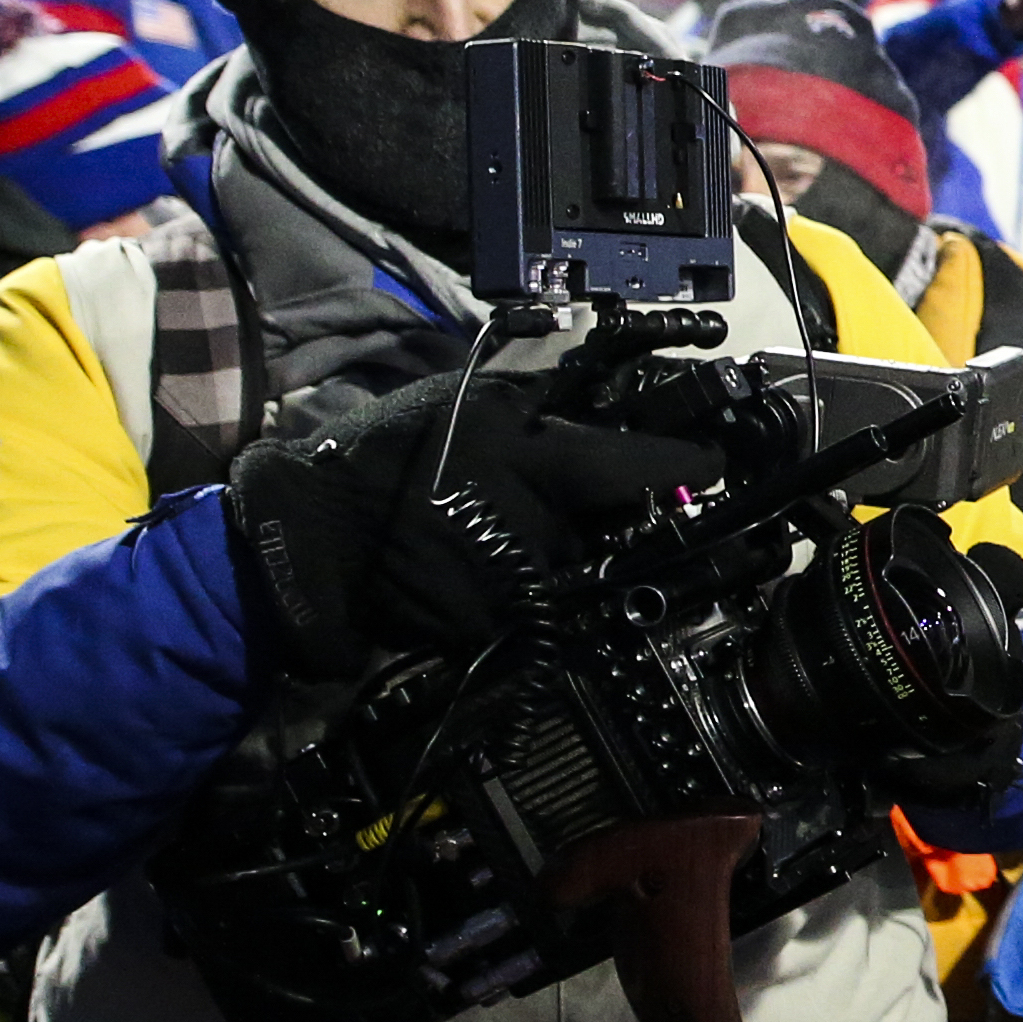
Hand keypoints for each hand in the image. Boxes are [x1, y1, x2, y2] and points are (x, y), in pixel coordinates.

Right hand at [226, 371, 716, 681]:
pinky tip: (485, 563)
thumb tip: (624, 391)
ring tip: (512, 528)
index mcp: (539, 460)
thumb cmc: (387, 452)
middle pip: (625, 528)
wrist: (310, 533)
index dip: (691, 467)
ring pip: (584, 570)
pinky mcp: (492, 629)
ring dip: (570, 553)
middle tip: (583, 497)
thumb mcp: (471, 400)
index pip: (652, 468)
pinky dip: (525, 589)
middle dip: (621, 516)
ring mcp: (519, 586)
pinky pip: (538, 608)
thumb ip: (549, 402)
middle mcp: (540, 527)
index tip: (712, 465)